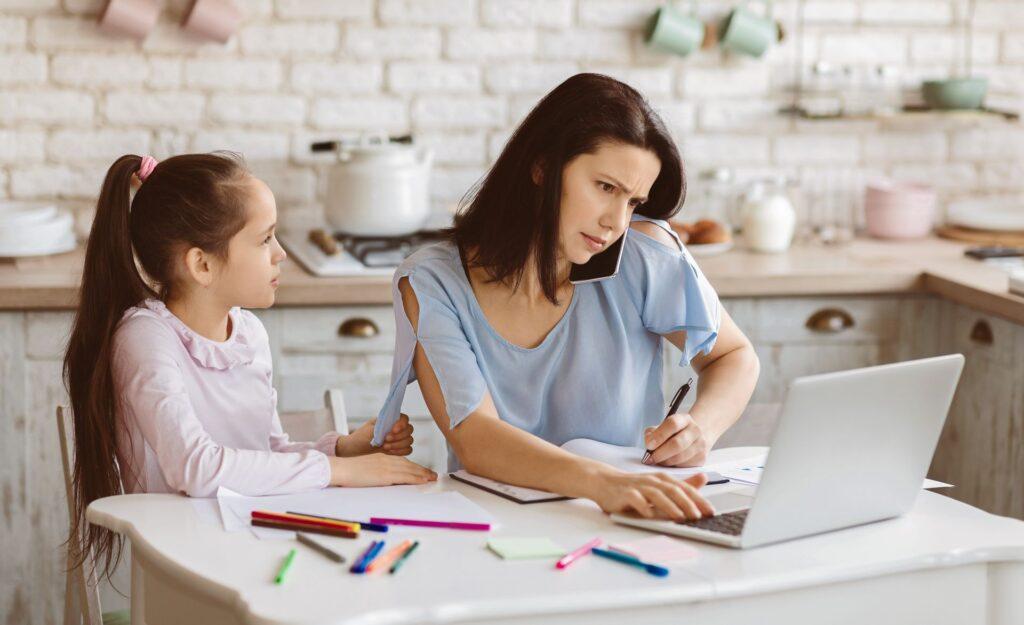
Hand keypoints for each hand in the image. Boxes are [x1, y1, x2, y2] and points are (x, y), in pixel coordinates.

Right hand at [328, 453, 436, 487]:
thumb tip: (384, 479)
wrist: (340, 469)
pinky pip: (405, 476)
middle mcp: (386, 460)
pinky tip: (423, 481)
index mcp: (381, 458)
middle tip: (433, 475)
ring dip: (422, 474)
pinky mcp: (385, 474)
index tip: (422, 471)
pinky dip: (416, 478)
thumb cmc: (348, 472)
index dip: (413, 467)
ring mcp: (386, 467)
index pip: (402, 462)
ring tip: (432, 478)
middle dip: (422, 470)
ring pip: (409, 470)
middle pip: (409, 465)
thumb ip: (377, 471)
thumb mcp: (366, 469)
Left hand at [336, 414, 414, 456]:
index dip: (402, 424)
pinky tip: (390, 452)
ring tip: (384, 447)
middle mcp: (397, 428)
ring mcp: (398, 439)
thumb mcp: (369, 430)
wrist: (355, 448)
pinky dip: (401, 451)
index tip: (392, 431)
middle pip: (409, 430)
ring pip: (409, 440)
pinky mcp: (398, 449)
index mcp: (390, 419)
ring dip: (398, 445)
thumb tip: (391, 427)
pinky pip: (408, 450)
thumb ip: (382, 428)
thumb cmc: (361, 436)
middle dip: (399, 436)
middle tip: (385, 440)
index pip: (405, 418)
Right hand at [586, 470, 713, 520]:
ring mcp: (639, 486)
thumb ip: (682, 484)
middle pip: (673, 490)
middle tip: (699, 516)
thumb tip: (704, 478)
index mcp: (663, 479)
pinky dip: (644, 506)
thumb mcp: (660, 485)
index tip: (711, 512)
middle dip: (687, 503)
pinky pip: (636, 499)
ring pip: (657, 494)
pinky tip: (650, 515)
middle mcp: (653, 480)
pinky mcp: (625, 493)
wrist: (604, 481)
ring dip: (669, 506)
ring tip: (680, 517)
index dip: (699, 499)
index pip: (685, 488)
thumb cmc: (635, 486)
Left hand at [643, 413, 712, 466]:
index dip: (659, 435)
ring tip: (657, 461)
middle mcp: (695, 430)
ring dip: (665, 462)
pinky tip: (668, 463)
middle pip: (677, 443)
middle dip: (660, 453)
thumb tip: (649, 445)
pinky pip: (683, 466)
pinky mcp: (701, 458)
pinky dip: (672, 467)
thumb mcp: (661, 428)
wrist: (693, 439)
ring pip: (680, 457)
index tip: (649, 445)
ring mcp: (700, 445)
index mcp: (684, 419)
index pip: (672, 424)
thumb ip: (652, 434)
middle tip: (650, 459)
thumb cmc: (672, 434)